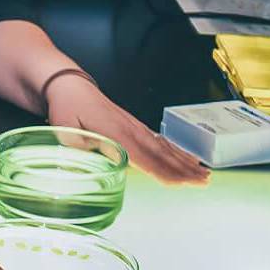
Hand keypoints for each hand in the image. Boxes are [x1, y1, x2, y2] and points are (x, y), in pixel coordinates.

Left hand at [46, 78, 207, 184]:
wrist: (69, 84)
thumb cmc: (66, 106)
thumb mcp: (65, 129)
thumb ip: (79, 150)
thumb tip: (91, 165)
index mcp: (116, 132)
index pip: (144, 158)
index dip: (163, 172)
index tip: (182, 184)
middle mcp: (130, 129)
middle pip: (162, 153)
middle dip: (184, 170)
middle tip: (205, 182)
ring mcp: (133, 126)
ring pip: (164, 147)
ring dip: (184, 161)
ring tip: (203, 173)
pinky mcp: (132, 125)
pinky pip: (158, 140)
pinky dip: (174, 150)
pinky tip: (185, 158)